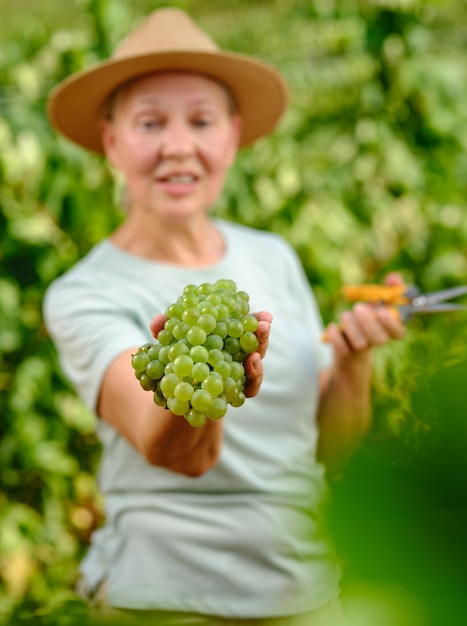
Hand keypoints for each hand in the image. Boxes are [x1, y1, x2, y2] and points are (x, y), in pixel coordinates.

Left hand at [149, 311, 272, 397]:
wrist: (170, 396)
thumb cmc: (173, 362)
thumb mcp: (167, 344)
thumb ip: (165, 332)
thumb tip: (158, 320)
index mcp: (224, 338)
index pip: (243, 326)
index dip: (255, 319)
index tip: (265, 315)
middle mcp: (235, 356)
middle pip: (255, 345)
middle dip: (261, 335)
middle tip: (264, 325)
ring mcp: (237, 376)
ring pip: (255, 368)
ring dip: (258, 361)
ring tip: (255, 355)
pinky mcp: (234, 395)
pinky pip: (247, 390)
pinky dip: (250, 381)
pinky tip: (246, 374)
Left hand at [324, 272, 405, 356]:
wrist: (350, 347)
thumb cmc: (368, 320)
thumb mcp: (378, 303)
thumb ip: (389, 289)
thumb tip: (393, 277)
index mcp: (389, 329)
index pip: (398, 332)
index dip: (392, 323)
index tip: (382, 311)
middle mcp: (377, 341)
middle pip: (379, 340)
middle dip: (368, 322)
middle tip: (358, 308)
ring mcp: (362, 348)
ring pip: (360, 343)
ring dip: (351, 326)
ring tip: (346, 315)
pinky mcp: (346, 354)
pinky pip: (342, 349)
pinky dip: (335, 336)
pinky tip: (333, 327)